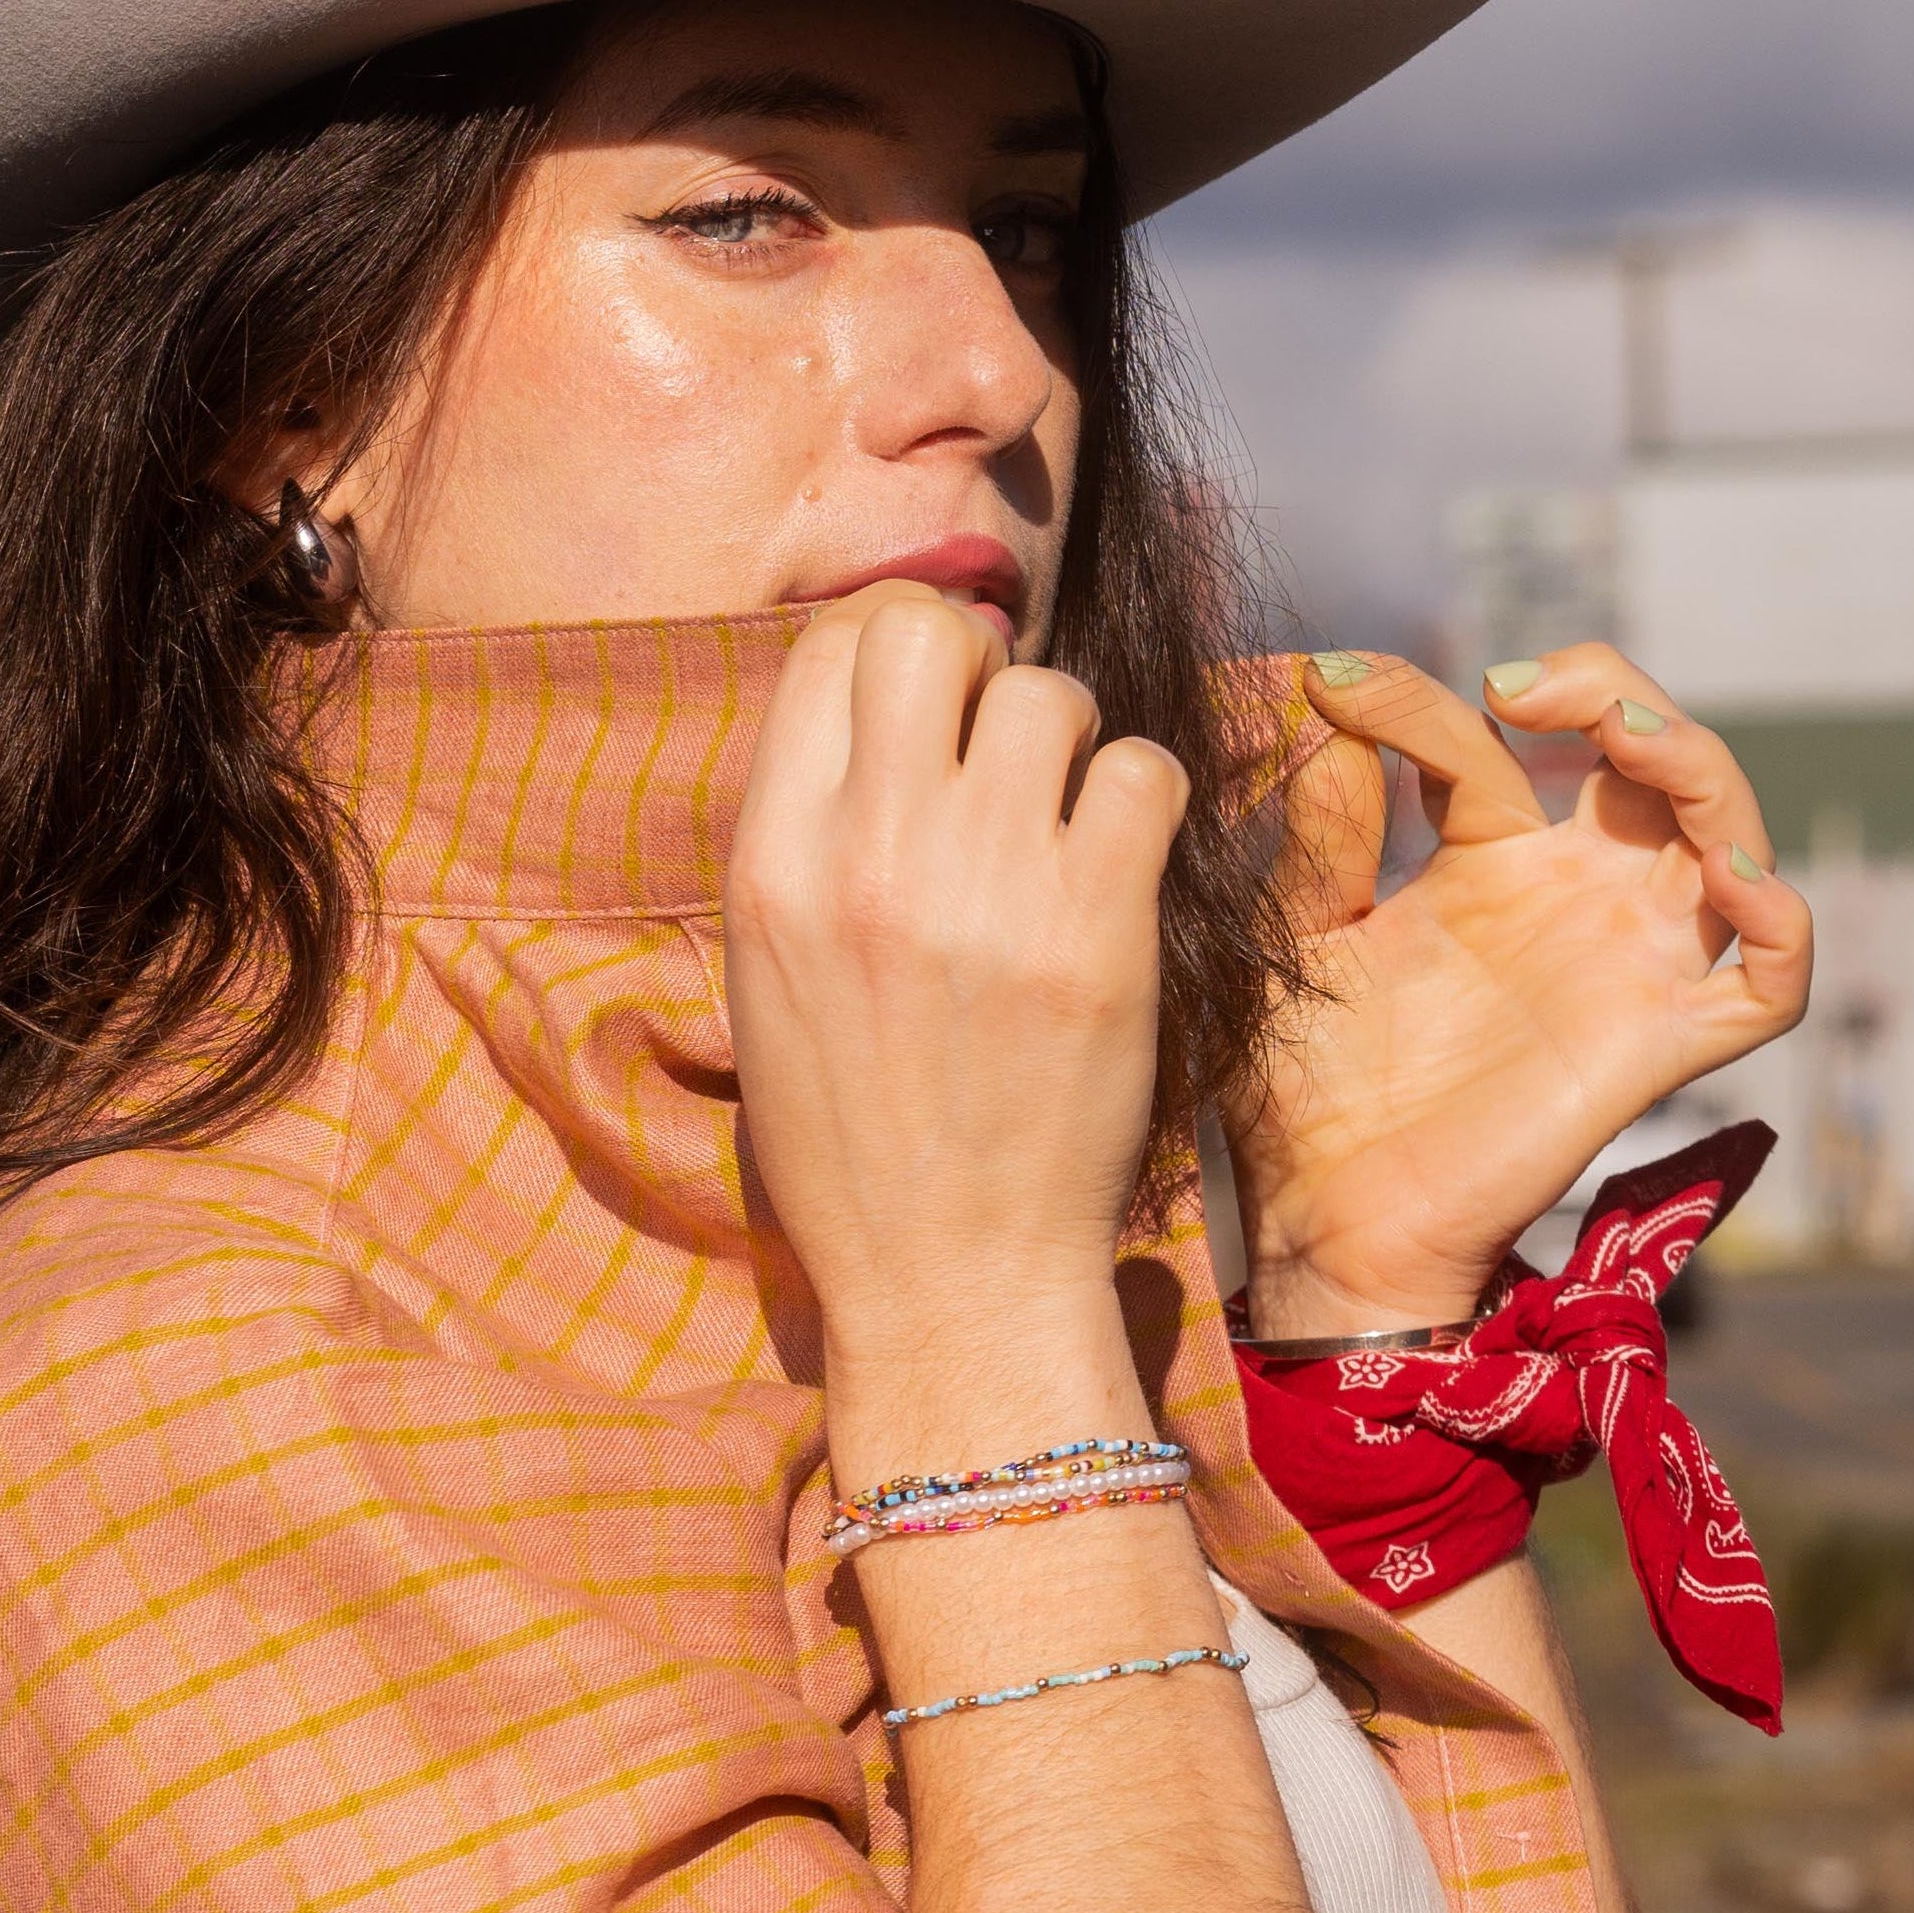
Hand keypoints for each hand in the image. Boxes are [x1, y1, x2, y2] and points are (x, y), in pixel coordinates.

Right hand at [724, 583, 1188, 1418]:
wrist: (950, 1280)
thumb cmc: (857, 1142)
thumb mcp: (770, 981)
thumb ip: (808, 840)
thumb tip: (871, 713)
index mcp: (772, 864)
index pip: (827, 648)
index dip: (890, 655)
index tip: (927, 715)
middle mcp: (870, 854)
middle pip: (929, 632)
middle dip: (975, 669)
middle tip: (996, 754)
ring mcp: (988, 885)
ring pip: (1049, 693)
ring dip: (1067, 744)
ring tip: (1060, 829)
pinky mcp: (1098, 929)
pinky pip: (1143, 773)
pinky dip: (1140, 808)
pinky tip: (1116, 875)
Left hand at [1225, 642, 1809, 1333]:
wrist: (1322, 1225)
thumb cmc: (1305, 1098)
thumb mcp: (1298, 943)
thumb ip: (1319, 839)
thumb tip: (1325, 719)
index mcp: (1487, 867)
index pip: (1488, 746)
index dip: (1415, 703)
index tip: (1329, 687)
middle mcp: (1574, 900)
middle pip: (1653, 757)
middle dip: (1612, 689)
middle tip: (1517, 684)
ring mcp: (1627, 965)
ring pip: (1730, 834)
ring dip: (1699, 763)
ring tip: (1624, 729)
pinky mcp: (1658, 1045)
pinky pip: (1770, 983)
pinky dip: (1783, 923)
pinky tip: (1730, 876)